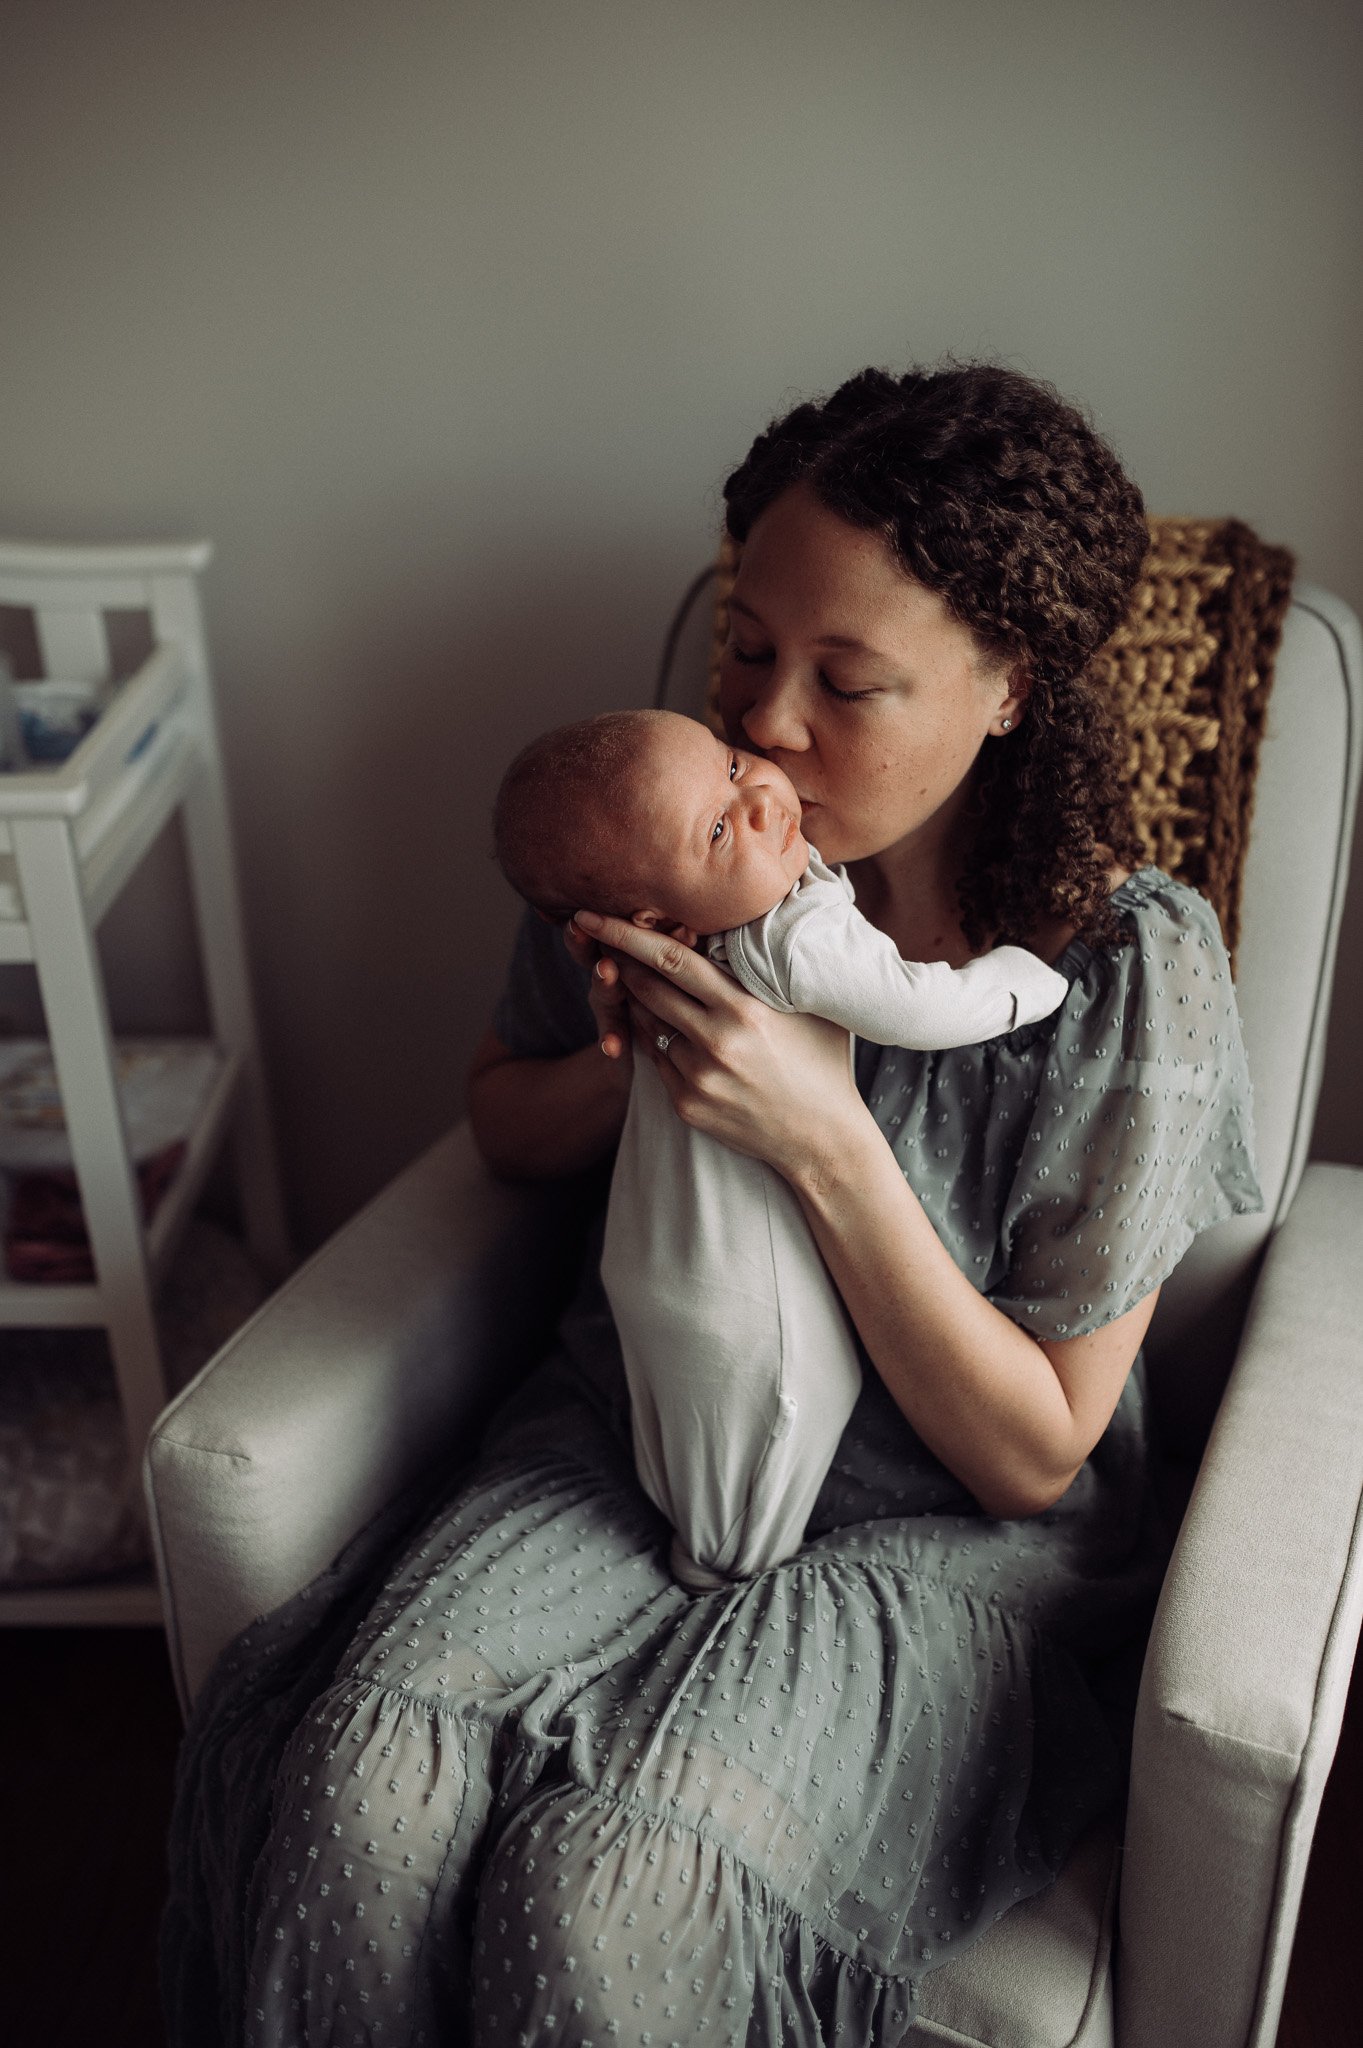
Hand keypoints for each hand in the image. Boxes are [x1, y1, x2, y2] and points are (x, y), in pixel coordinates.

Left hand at [573, 911, 869, 1185]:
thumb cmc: (822, 1062)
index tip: (593, 916)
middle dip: (619, 960)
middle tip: (600, 938)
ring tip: (632, 975)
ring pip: (647, 1024)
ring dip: (635, 998)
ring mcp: (697, 1076)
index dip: (626, 935)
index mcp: (744, 1009)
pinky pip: (656, 1057)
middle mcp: (715, 1042)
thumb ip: (777, 966)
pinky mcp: (686, 1103)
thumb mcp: (810, 1006)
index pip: (673, 960)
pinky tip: (658, 1022)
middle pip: (648, 989)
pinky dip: (652, 1035)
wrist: (822, 1138)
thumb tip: (765, 915)